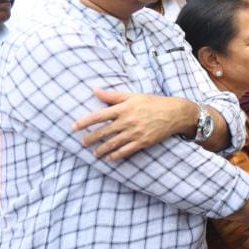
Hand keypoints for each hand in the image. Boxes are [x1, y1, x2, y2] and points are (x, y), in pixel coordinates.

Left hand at [74, 90, 196, 160]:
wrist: (175, 113)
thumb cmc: (153, 102)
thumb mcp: (133, 96)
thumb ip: (113, 96)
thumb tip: (95, 91)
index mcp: (124, 108)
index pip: (98, 116)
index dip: (84, 122)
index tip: (74, 128)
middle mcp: (128, 121)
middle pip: (103, 132)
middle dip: (90, 139)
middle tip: (82, 143)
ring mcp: (135, 132)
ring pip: (112, 144)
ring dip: (101, 150)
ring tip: (94, 153)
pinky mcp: (143, 142)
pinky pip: (126, 151)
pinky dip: (115, 155)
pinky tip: (109, 157)